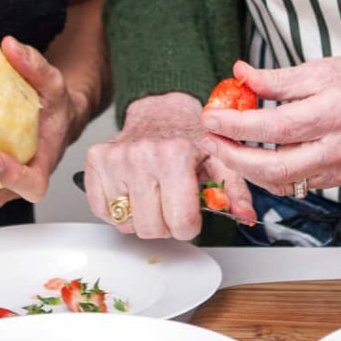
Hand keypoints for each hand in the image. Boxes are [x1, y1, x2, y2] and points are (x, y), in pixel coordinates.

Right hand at [82, 92, 257, 240]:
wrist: (161, 111)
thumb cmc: (189, 137)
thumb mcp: (219, 159)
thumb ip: (234, 189)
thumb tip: (244, 214)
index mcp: (175, 155)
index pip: (180, 222)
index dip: (189, 226)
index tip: (190, 214)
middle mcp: (141, 155)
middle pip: (151, 228)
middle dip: (166, 225)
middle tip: (171, 205)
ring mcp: (115, 159)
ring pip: (126, 223)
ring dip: (142, 218)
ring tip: (153, 196)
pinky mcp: (95, 160)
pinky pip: (103, 210)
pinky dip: (119, 210)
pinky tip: (134, 193)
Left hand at [198, 57, 340, 195]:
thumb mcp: (316, 70)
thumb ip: (275, 79)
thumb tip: (239, 74)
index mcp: (333, 112)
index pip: (275, 127)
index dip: (238, 125)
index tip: (211, 117)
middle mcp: (338, 146)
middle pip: (275, 167)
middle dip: (234, 157)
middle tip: (211, 139)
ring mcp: (339, 168)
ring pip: (282, 183)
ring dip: (246, 169)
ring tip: (225, 147)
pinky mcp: (337, 179)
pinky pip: (295, 185)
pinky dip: (268, 175)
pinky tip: (252, 158)